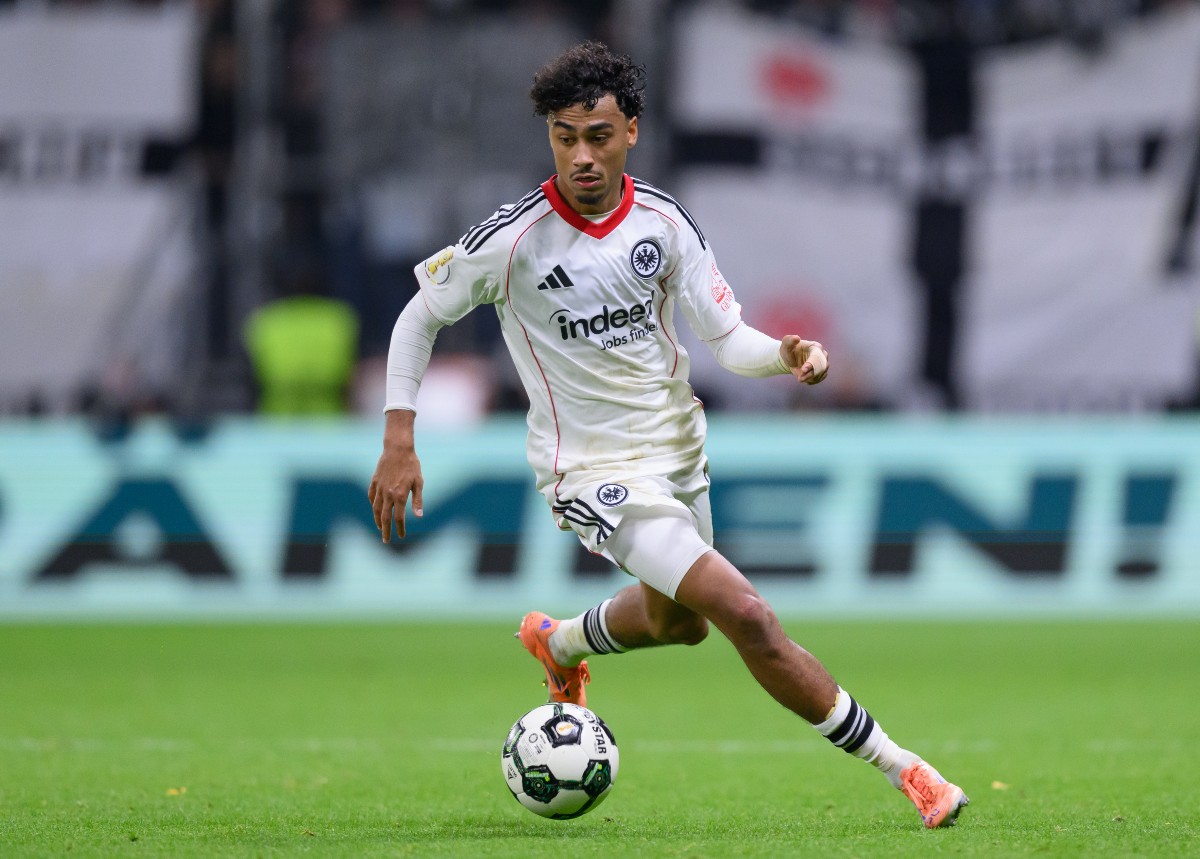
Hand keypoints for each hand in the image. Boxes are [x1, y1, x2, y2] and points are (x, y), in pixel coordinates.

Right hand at [368, 411, 423, 542]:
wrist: (397, 449)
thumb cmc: (411, 465)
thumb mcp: (418, 482)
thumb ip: (417, 500)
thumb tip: (419, 516)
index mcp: (399, 495)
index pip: (398, 518)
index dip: (400, 528)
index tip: (401, 536)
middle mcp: (387, 494)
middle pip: (384, 517)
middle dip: (385, 530)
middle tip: (386, 541)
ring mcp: (379, 488)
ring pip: (375, 508)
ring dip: (377, 520)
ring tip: (380, 528)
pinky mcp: (374, 481)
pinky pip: (371, 496)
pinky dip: (372, 504)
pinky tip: (375, 509)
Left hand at [780, 335, 828, 384]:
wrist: (791, 358)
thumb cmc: (789, 350)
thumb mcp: (786, 344)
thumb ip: (790, 340)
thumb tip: (797, 338)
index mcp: (816, 347)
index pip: (817, 357)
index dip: (811, 364)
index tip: (802, 370)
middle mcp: (823, 355)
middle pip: (821, 367)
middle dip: (810, 374)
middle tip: (799, 378)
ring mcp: (824, 364)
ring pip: (821, 374)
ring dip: (810, 378)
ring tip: (799, 378)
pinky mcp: (822, 372)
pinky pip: (819, 378)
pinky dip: (811, 380)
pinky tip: (804, 379)